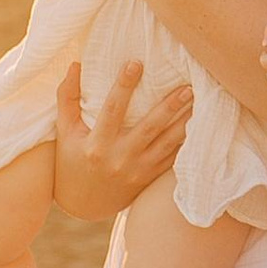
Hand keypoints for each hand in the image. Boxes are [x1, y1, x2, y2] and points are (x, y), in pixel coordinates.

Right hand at [50, 59, 190, 216]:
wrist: (83, 204)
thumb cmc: (72, 160)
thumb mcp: (65, 131)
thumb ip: (67, 98)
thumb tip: (76, 64)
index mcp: (96, 145)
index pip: (112, 109)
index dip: (124, 86)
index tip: (135, 63)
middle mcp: (119, 158)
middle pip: (149, 128)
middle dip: (170, 107)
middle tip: (188, 87)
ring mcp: (137, 170)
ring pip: (167, 144)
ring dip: (185, 123)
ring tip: (201, 102)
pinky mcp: (150, 178)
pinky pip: (173, 159)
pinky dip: (186, 142)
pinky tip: (201, 125)